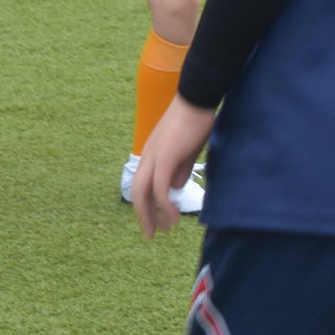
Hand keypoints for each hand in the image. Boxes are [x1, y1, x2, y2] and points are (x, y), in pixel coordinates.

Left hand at [134, 97, 215, 236]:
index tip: (154, 222)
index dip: (145, 205)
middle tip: (151, 235)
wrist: (197, 99)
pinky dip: (164, 205)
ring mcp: (154, 156)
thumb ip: (180, 169)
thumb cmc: (195, 122)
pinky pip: (160, 188)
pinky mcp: (165, 157)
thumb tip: (175, 188)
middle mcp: (148, 156)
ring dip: (152, 215)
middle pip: (137, 192)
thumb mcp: (187, 151)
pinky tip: (174, 217)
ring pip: (143, 192)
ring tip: (164, 230)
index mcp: (152, 154)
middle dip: (143, 216)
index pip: (142, 185)